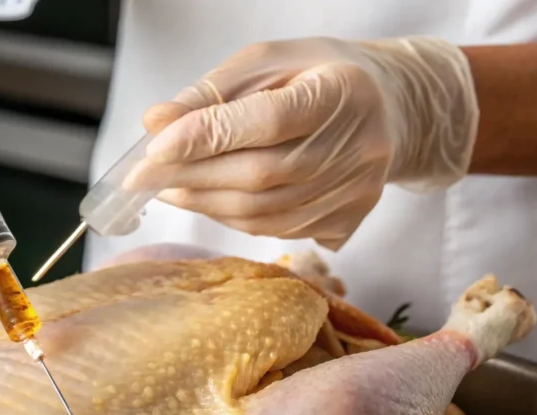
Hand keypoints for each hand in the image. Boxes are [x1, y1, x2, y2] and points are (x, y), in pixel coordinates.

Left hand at [124, 37, 478, 249]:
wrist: (390, 108)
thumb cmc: (318, 75)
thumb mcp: (266, 63)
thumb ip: (211, 94)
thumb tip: (156, 124)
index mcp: (341, 91)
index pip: (267, 121)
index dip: (206, 138)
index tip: (153, 149)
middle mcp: (357, 147)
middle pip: (260, 176)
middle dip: (192, 177)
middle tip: (146, 175)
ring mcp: (356, 191)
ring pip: (263, 213)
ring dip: (204, 203)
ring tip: (170, 186)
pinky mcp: (348, 220)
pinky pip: (274, 229)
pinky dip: (230, 217)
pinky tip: (209, 199)